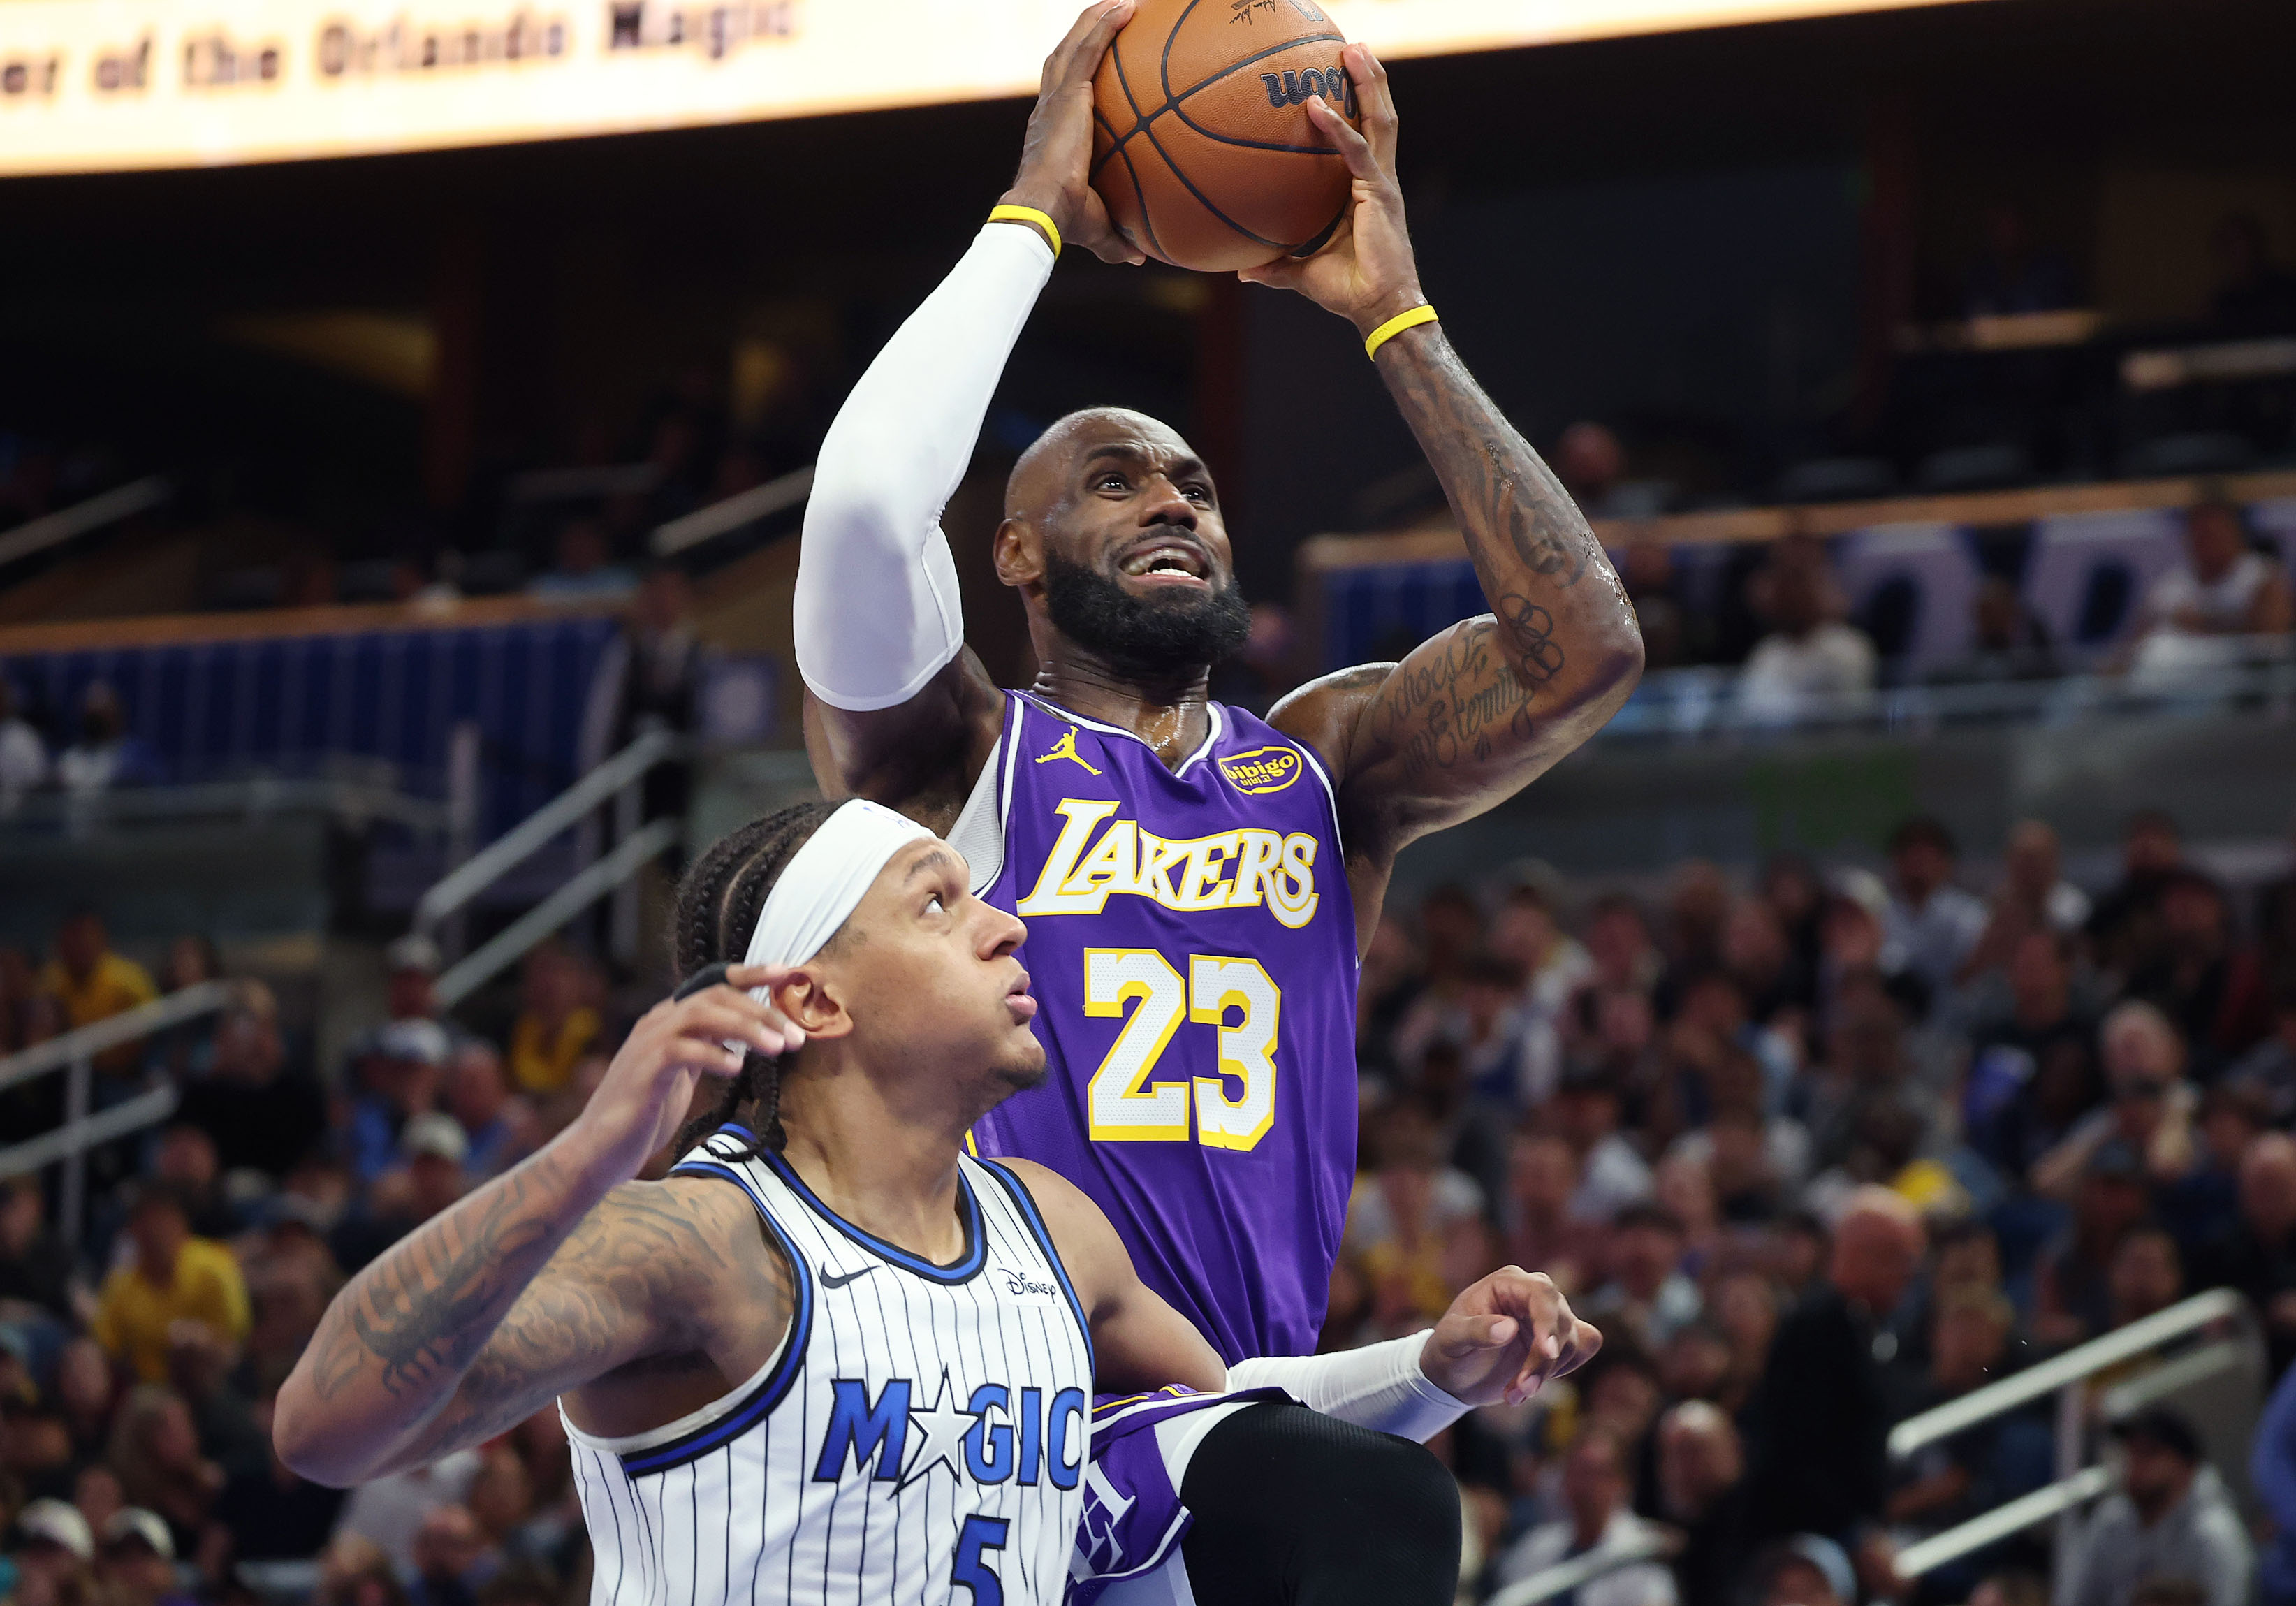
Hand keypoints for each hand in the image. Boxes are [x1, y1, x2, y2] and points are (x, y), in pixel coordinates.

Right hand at [571, 966, 802, 1180]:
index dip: (750, 974)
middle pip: (715, 997)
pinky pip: (681, 1051)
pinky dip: (713, 1054)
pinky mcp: (644, 1071)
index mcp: (668, 1019)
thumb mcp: (682, 1072)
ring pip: (701, 1015)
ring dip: (745, 1028)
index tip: (786, 972)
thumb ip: (706, 1047)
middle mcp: (657, 1023)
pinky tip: (737, 1066)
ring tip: (777, 1047)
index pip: (713, 984)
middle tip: (795, 1036)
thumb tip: (751, 1036)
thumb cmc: (645, 1112)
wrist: (600, 1148)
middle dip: (761, 1011)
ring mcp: (647, 1045)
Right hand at [1002, 0, 1145, 265]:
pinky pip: (1088, 48)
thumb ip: (1118, 239)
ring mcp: (1056, 97)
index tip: (1096, 61)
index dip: (1076, 72)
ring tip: (1121, 1)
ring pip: (1074, 43)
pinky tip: (1126, 6)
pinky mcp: (1067, 93)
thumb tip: (1140, 257)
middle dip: (1085, 32)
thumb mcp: (1099, 229)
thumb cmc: (1065, 222)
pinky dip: (1103, 24)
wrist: (1043, 211)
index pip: (1063, 92)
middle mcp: (1049, 107)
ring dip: (1096, 17)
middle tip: (1111, 15)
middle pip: (1065, 56)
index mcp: (1052, 132)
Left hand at [1237, 43, 1423, 337]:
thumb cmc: (1348, 291)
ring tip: (1353, 50)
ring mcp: (1382, 183)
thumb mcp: (1302, 273)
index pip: (1364, 136)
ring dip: (1367, 83)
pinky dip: (1336, 128)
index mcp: (1366, 189)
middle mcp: (1379, 178)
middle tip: (1351, 47)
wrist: (1378, 309)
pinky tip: (1315, 106)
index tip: (1338, 79)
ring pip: (1379, 120)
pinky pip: (1355, 152)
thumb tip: (1242, 271)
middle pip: (1379, 116)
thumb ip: (1276, 265)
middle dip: (1369, 79)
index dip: (1358, 106)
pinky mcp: (1379, 193)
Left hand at [1420, 1266, 1601, 1406]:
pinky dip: (1565, 1369)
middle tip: (1519, 1391)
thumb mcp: (1451, 1340)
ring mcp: (1549, 1316)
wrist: (1455, 1375)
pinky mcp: (1560, 1339)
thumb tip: (1509, 1327)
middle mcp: (1532, 1294)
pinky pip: (1584, 1347)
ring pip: (1573, 1340)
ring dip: (1548, 1373)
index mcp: (1507, 1283)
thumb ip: (1476, 1331)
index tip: (1546, 1352)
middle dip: (1543, 1361)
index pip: (1542, 1293)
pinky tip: (1534, 1382)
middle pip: (1560, 1321)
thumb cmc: (1448, 1350)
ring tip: (1514, 1395)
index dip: (1547, 1322)